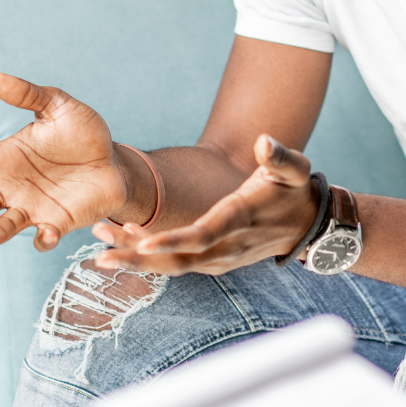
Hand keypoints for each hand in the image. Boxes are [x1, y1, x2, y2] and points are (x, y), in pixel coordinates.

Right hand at [0, 73, 126, 250]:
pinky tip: (45, 235)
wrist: (114, 160)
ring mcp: (33, 207)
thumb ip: (27, 95)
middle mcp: (11, 187)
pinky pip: (45, 236)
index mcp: (4, 159)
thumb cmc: (82, 133)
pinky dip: (43, 239)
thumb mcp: (58, 107)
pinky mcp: (58, 222)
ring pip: (6, 224)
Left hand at [91, 134, 318, 275]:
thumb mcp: (295, 169)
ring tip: (99, 234)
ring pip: (173, 266)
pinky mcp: (214, 262)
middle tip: (100, 254)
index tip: (143, 243)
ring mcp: (221, 259)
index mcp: (243, 219)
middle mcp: (229, 246)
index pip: (205, 235)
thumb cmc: (295, 191)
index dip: (175, 241)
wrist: (306, 225)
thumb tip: (264, 140)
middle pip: (180, 262)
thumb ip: (279, 156)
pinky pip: (177, 264)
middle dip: (139, 260)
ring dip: (135, 255)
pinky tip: (122, 237)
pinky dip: (149, 255)